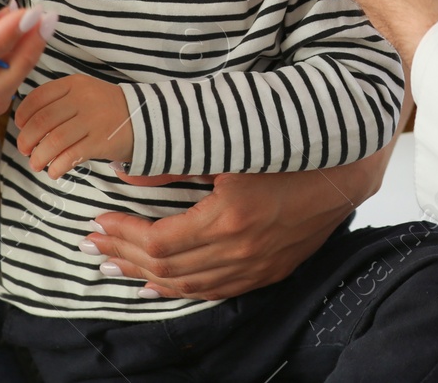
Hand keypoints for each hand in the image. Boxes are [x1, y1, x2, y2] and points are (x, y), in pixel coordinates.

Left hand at [13, 74, 134, 177]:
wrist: (146, 118)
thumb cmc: (106, 109)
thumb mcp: (84, 93)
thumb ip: (59, 102)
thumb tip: (26, 125)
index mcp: (74, 84)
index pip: (38, 98)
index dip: (23, 115)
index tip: (20, 127)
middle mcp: (83, 99)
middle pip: (42, 121)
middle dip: (26, 140)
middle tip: (25, 151)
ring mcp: (93, 120)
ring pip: (54, 141)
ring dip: (39, 157)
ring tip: (37, 165)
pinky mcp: (101, 141)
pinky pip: (70, 156)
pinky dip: (57, 166)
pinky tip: (55, 171)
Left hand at [84, 161, 383, 299]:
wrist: (347, 168)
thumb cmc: (289, 148)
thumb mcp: (232, 147)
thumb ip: (178, 164)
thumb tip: (128, 171)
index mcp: (230, 218)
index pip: (159, 242)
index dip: (123, 236)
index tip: (98, 223)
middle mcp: (241, 251)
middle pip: (166, 268)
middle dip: (122, 256)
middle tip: (90, 246)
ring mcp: (257, 266)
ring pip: (188, 285)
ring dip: (144, 276)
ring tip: (112, 265)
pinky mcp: (269, 271)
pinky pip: (215, 291)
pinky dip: (181, 290)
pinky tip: (157, 285)